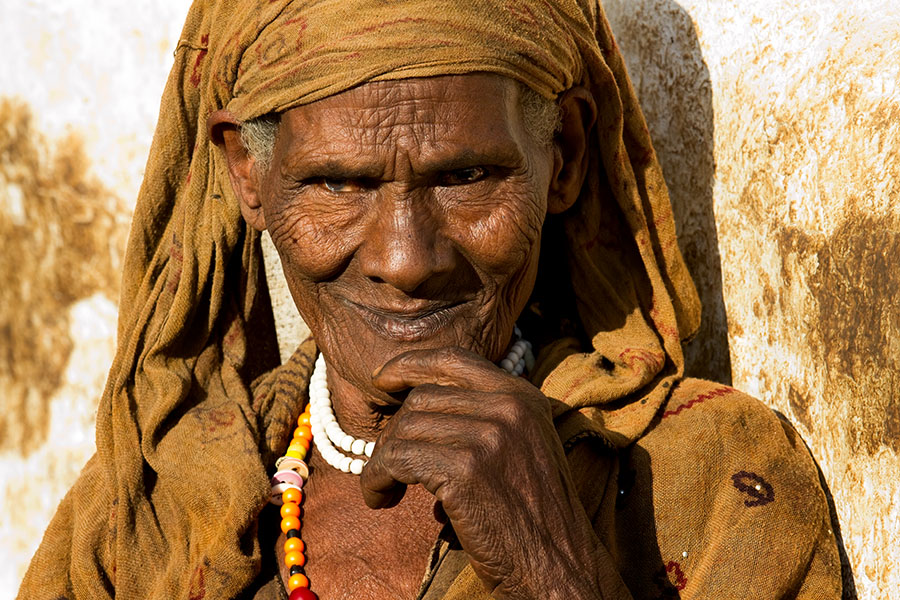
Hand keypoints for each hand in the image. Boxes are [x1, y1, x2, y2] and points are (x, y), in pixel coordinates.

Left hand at [361, 347, 614, 598]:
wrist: (560, 565)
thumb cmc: (533, 515)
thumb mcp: (522, 446)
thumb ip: (485, 416)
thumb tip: (418, 402)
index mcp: (522, 396)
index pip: (453, 360)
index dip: (410, 364)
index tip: (381, 378)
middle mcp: (508, 407)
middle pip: (422, 398)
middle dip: (396, 431)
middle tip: (390, 465)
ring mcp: (488, 435)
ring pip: (405, 428)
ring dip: (382, 460)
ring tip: (385, 488)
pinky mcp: (465, 469)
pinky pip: (396, 459)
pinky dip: (377, 479)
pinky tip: (382, 499)